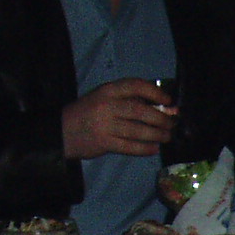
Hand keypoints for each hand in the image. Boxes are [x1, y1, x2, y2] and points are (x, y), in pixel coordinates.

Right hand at [61, 79, 175, 160]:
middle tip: (171, 124)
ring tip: (166, 137)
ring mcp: (104, 125)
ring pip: (137, 130)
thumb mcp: (105, 99)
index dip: (155, 92)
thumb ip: (131, 101)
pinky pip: (130, 147)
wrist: (62, 131)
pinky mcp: (104, 142)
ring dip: (157, 135)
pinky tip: (154, 148)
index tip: (168, 100)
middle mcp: (106, 105)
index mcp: (108, 90)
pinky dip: (145, 148)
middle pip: (139, 111)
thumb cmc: (90, 113)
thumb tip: (165, 108)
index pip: (135, 85)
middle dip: (161, 118)